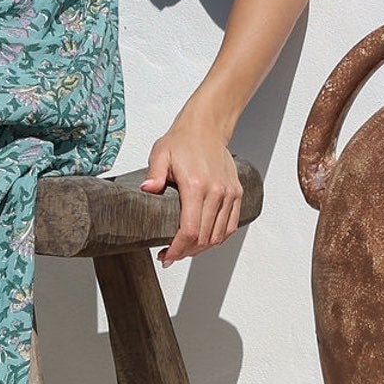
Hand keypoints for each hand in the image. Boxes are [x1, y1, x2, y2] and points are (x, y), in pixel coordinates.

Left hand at [140, 124, 243, 266]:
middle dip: (186, 252)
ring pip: (219, 235)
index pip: (190, 230)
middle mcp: (216, 192)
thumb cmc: (183, 140)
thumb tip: (147, 190)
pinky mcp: (236, 193)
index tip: (166, 256)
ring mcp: (229, 194)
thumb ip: (154, 174)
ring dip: (202, 248)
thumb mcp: (160, 153)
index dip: (178, 249)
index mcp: (196, 186)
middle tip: (170, 255)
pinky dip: (218, 238)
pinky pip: (230, 225)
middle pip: (205, 238)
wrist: (207, 127)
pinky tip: (203, 240)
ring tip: (184, 249)